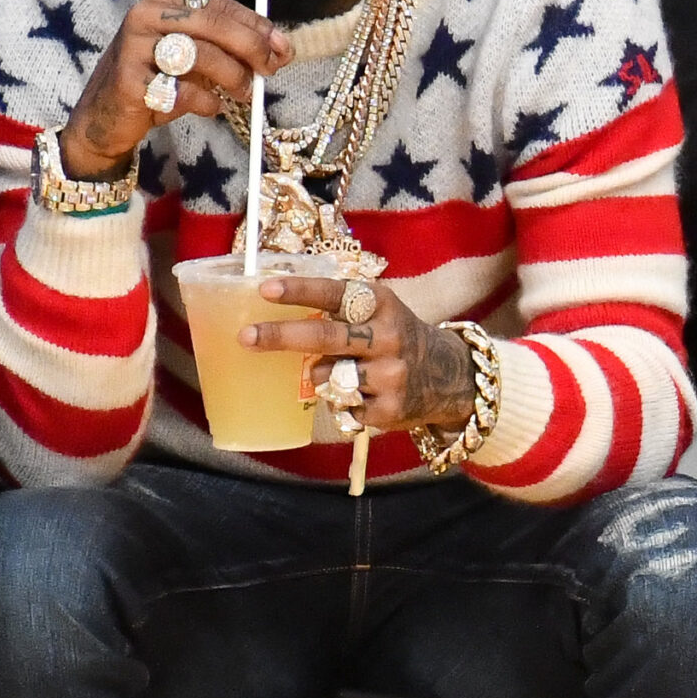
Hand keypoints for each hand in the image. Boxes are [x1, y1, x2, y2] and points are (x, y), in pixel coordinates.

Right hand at [57, 0, 293, 180]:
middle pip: (213, 24)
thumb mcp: (203, 56)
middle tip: (270, 71)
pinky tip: (210, 106)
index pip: (221, 5)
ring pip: (200, 54)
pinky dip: (206, 101)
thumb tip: (284, 49)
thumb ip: (239, 47)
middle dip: (250, 49)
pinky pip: (182, 89)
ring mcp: (133, 45)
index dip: (257, 27)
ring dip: (233, 77)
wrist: (109, 115)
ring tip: (244, 94)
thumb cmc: (163, 78)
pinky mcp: (129, 80)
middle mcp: (147, 14)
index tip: (283, 49)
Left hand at [243, 276, 478, 432]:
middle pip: (326, 337)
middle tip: (246, 337)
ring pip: (326, 377)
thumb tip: (277, 315)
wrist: (450, 376)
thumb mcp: (379, 311)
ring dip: (320, 376)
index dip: (301, 291)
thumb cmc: (395, 336)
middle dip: (281, 336)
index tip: (266, 288)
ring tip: (342, 372)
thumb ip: (341, 312)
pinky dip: (344, 401)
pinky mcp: (389, 409)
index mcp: (382, 304)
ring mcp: (390, 374)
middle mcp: (388, 336)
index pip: (336, 294)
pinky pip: (342, 406)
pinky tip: (365, 394)